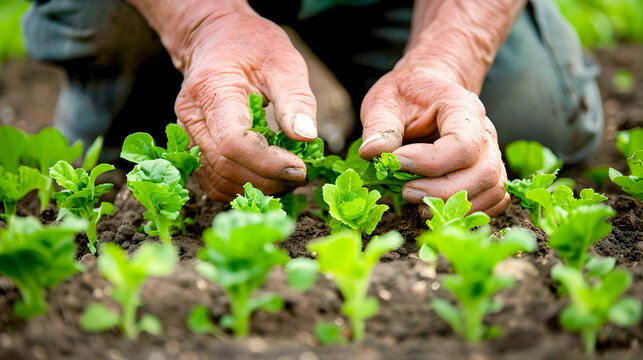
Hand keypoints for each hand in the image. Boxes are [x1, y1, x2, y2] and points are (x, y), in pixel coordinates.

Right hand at [173, 11, 316, 200]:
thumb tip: (306, 137)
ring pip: (218, 179)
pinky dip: (240, 186)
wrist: (216, 38)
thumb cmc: (252, 45)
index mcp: (212, 90)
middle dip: (267, 179)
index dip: (268, 163)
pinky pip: (212, 180)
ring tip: (286, 178)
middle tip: (300, 175)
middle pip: (225, 166)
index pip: (234, 142)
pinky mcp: (194, 145)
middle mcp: (192, 116)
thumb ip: (296, 99)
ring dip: (255, 187)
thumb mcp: (283, 61)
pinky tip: (266, 178)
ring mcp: (188, 133)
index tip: (300, 167)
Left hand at [358, 66, 508, 215]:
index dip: (429, 163)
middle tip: (405, 190)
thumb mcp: (384, 101)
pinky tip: (437, 207)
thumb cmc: (406, 95)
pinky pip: (495, 200)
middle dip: (441, 191)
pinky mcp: (489, 173)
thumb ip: (379, 126)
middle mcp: (485, 132)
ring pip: (492, 190)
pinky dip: (469, 211)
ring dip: (454, 205)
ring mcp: (491, 154)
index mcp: (462, 108)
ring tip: (418, 203)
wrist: (427, 90)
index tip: (397, 162)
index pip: (462, 144)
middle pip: (483, 173)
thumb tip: (372, 153)